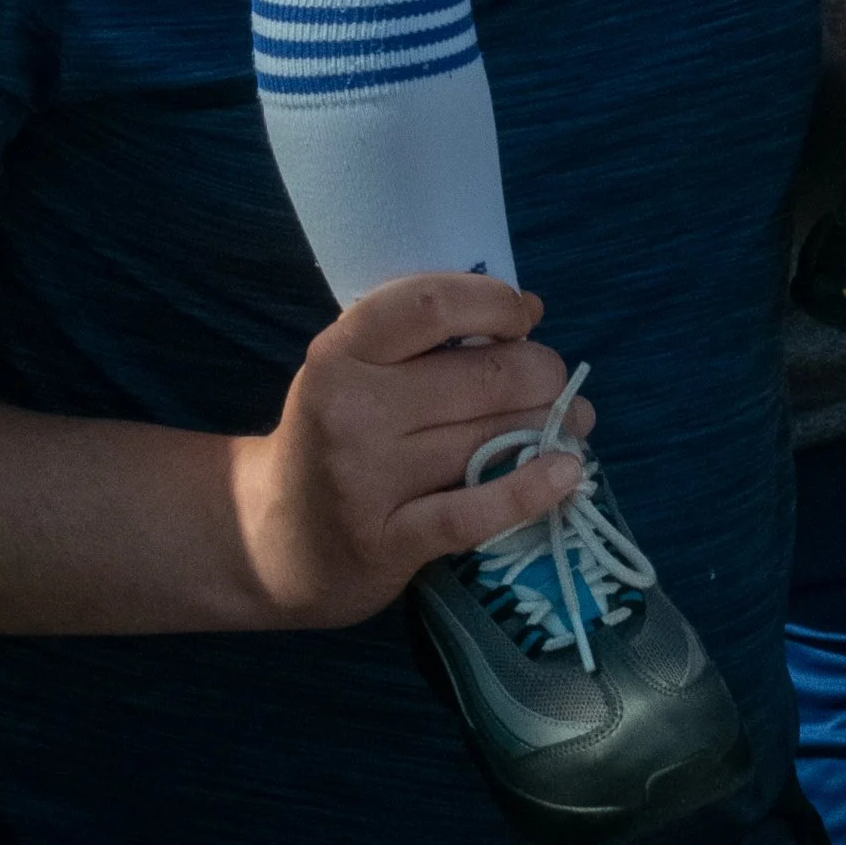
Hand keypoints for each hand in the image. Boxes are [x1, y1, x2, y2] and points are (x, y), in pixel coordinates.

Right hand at [229, 277, 584, 631]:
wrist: (271, 539)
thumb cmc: (332, 436)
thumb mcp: (353, 372)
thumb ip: (420, 341)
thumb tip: (528, 311)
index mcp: (341, 352)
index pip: (431, 304)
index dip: (494, 302)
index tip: (526, 315)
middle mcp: (351, 409)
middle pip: (481, 376)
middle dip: (542, 373)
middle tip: (559, 381)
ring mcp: (367, 478)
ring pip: (489, 441)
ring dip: (551, 428)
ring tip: (574, 423)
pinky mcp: (387, 541)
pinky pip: (474, 513)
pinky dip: (531, 491)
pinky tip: (566, 474)